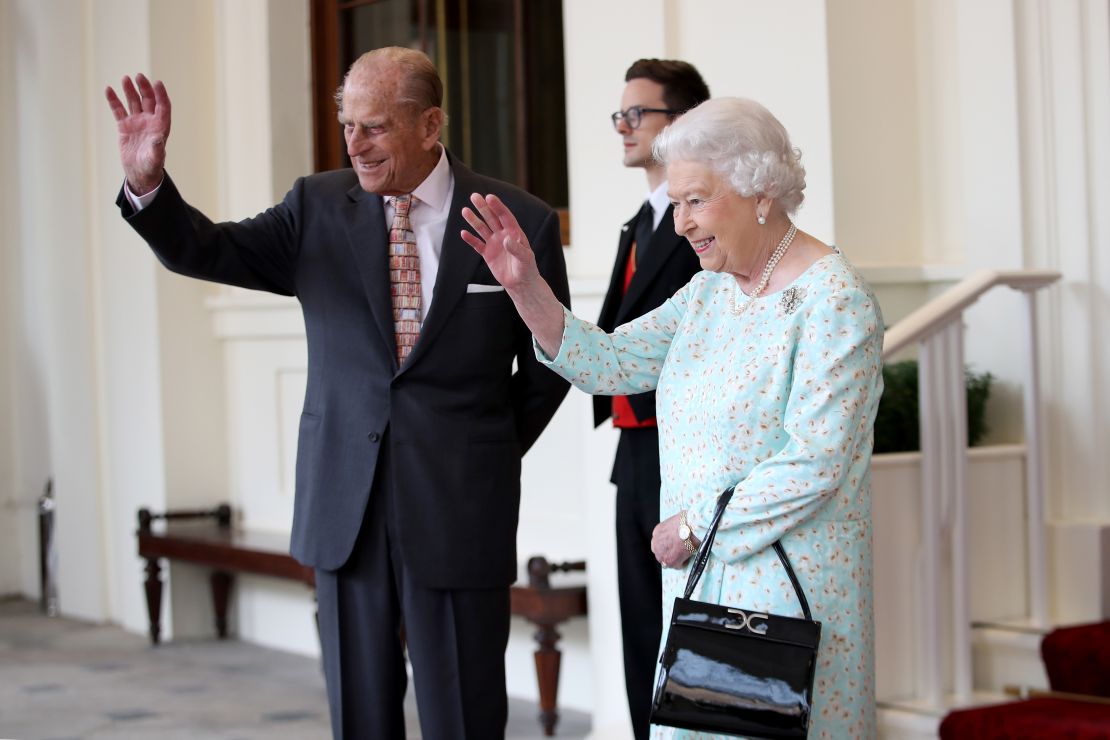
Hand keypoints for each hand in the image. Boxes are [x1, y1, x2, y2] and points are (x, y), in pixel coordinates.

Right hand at [104, 74, 171, 194]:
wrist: (139, 174)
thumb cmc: (151, 167)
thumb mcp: (155, 159)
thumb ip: (157, 148)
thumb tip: (159, 138)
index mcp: (161, 127)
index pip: (163, 106)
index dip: (161, 94)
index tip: (157, 83)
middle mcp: (150, 122)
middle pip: (148, 100)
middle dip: (145, 88)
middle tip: (139, 76)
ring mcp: (137, 123)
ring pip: (134, 102)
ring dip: (130, 90)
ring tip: (126, 78)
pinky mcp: (125, 127)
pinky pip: (119, 110)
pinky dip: (114, 101)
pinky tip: (109, 90)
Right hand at [460, 193, 540, 291]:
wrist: (521, 284)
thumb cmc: (527, 269)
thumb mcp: (525, 258)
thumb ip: (516, 248)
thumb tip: (506, 239)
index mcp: (514, 233)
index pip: (505, 216)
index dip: (497, 206)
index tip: (489, 197)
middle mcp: (503, 235)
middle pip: (491, 218)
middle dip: (483, 207)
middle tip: (474, 196)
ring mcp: (495, 244)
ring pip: (482, 229)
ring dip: (474, 220)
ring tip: (465, 210)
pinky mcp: (488, 254)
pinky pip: (477, 245)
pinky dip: (471, 239)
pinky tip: (463, 233)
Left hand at [651, 512, 698, 568]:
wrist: (690, 528)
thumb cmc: (686, 521)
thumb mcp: (675, 520)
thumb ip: (673, 527)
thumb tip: (680, 526)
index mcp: (657, 531)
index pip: (659, 541)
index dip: (667, 544)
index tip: (673, 544)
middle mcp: (656, 543)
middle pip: (659, 552)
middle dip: (668, 553)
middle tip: (678, 551)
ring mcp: (662, 554)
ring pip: (666, 561)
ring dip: (674, 559)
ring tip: (684, 555)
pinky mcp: (670, 561)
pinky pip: (676, 566)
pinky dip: (682, 563)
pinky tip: (688, 558)